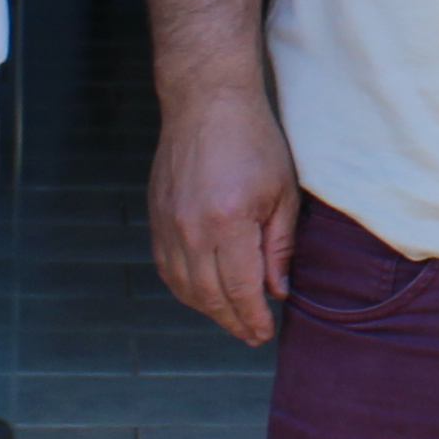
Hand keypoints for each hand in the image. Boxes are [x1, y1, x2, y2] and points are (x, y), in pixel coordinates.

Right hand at [151, 91, 302, 345]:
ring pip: (183, 287)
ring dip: (208, 310)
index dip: (253, 317)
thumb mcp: (281, 194)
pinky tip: (203, 293)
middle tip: (251, 335)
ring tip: (231, 318)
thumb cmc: (252, 141)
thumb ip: (279, 248)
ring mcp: (168, 225)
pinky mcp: (156, 217)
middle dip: (232, 321)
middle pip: (209, 296)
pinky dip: (185, 288)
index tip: (264, 333)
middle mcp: (191, 229)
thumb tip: (277, 291)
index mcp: (228, 223)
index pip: (240, 289)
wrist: (206, 103)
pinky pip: (167, 268)